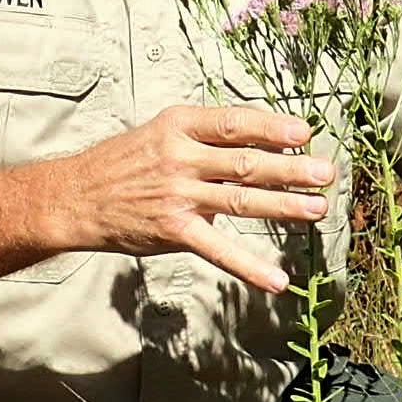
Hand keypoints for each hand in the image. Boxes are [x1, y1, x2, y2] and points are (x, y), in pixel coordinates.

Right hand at [46, 103, 333, 295]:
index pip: (234, 122)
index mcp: (179, 125)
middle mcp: (180, 157)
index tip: (303, 132)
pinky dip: (250, 267)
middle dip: (290, 167)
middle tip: (326, 172)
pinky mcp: (173, 231)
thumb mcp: (160, 133)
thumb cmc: (124, 162)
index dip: (272, 127)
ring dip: (283, 205)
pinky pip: (219, 250)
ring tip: (317, 209)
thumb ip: (205, 138)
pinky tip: (278, 279)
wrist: (76, 197)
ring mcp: (178, 195)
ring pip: (240, 200)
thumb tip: (258, 144)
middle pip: (245, 161)